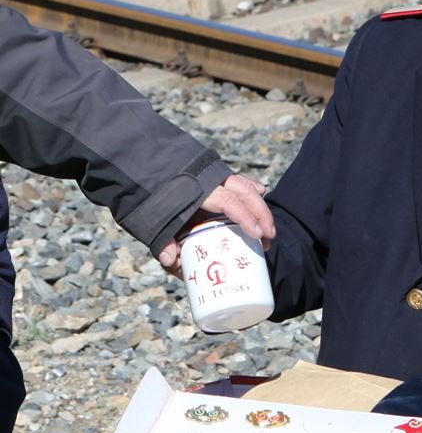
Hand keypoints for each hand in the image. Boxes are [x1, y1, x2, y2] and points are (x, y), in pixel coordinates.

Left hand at [156, 174, 275, 273]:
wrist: (139, 171)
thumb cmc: (147, 201)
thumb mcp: (151, 221)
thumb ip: (163, 240)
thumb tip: (171, 261)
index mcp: (198, 192)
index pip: (230, 202)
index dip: (247, 217)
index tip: (259, 234)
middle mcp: (209, 182)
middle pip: (244, 194)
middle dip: (262, 214)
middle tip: (271, 236)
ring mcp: (212, 177)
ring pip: (244, 186)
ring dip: (259, 204)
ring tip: (268, 225)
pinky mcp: (212, 176)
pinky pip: (236, 179)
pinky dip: (250, 186)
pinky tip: (260, 191)